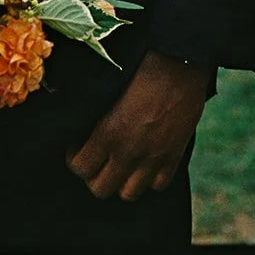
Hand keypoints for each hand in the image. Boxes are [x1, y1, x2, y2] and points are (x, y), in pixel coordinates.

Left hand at [67, 49, 208, 201]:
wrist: (180, 60)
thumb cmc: (140, 63)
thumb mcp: (109, 86)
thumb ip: (96, 111)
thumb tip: (82, 123)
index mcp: (108, 131)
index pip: (80, 167)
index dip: (74, 159)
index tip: (77, 146)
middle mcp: (129, 151)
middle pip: (100, 188)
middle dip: (93, 175)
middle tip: (95, 157)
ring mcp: (153, 157)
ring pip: (128, 194)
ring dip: (121, 181)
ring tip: (119, 163)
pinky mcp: (174, 156)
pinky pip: (158, 185)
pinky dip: (149, 178)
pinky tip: (145, 161)